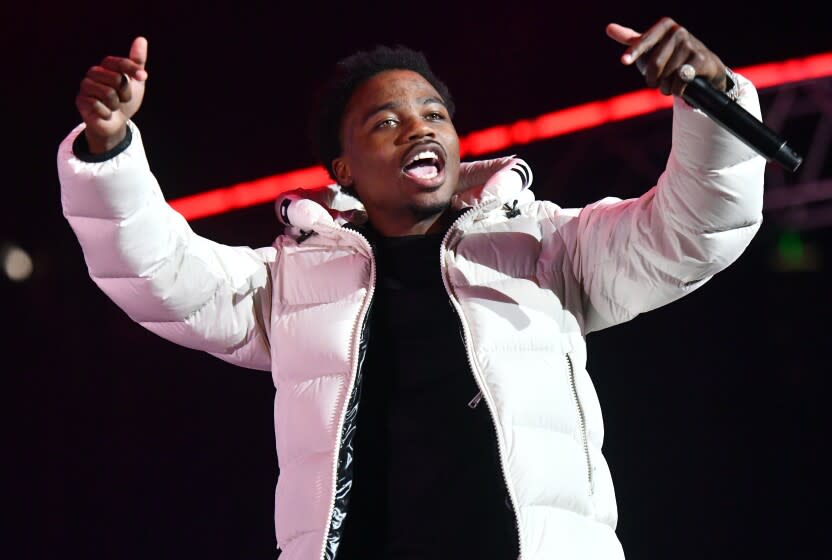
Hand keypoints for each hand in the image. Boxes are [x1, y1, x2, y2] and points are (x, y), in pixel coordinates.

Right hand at [76, 37, 148, 153]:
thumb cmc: (125, 101)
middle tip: (121, 99)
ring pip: (108, 93)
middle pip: (116, 79)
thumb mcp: (135, 82)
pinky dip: (107, 113)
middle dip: (125, 94)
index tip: (143, 76)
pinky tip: (105, 113)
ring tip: (113, 106)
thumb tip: (141, 39)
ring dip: (116, 105)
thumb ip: (137, 62)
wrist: (115, 123)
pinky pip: (99, 106)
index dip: (132, 69)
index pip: (119, 62)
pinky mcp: (80, 100)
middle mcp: (93, 73)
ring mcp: (85, 86)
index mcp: (106, 67)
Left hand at [606, 17, 726, 96]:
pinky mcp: (700, 59)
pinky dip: (677, 89)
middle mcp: (679, 31)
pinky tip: (681, 87)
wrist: (702, 66)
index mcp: (665, 25)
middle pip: (655, 64)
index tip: (624, 60)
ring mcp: (691, 44)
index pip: (644, 41)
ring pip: (667, 75)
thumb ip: (630, 39)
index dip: (634, 52)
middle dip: (653, 80)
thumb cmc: (670, 56)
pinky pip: (680, 81)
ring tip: (670, 84)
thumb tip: (608, 28)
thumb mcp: (650, 47)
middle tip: (656, 83)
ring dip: (665, 87)